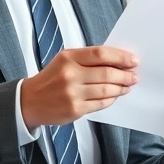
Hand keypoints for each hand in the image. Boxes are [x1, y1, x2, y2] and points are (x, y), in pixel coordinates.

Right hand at [20, 46, 137, 128]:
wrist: (29, 101)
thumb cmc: (52, 78)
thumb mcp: (66, 60)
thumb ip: (89, 59)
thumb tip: (119, 61)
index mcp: (68, 57)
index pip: (101, 54)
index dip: (121, 57)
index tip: (133, 60)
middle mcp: (70, 75)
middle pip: (107, 73)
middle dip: (125, 75)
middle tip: (134, 76)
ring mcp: (72, 93)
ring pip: (107, 90)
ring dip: (121, 88)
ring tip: (127, 85)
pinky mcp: (75, 109)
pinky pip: (101, 104)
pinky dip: (111, 99)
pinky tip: (115, 95)